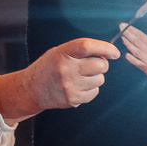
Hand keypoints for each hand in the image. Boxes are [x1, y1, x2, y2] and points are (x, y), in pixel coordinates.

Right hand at [0, 37, 117, 117]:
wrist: (32, 88)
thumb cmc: (49, 67)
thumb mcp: (60, 52)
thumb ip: (80, 51)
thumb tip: (106, 54)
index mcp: (63, 53)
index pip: (88, 46)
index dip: (105, 48)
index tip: (114, 52)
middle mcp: (66, 69)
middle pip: (100, 65)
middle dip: (102, 64)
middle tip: (94, 65)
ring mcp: (70, 86)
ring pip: (99, 80)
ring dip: (95, 77)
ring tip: (81, 77)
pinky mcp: (73, 99)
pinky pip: (94, 92)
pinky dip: (91, 89)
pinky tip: (79, 86)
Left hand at [120, 23, 146, 94]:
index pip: (142, 36)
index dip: (133, 30)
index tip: (125, 25)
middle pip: (138, 41)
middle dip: (128, 34)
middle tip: (120, 26)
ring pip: (137, 51)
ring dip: (128, 44)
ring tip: (121, 37)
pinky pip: (140, 65)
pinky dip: (133, 60)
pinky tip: (126, 55)